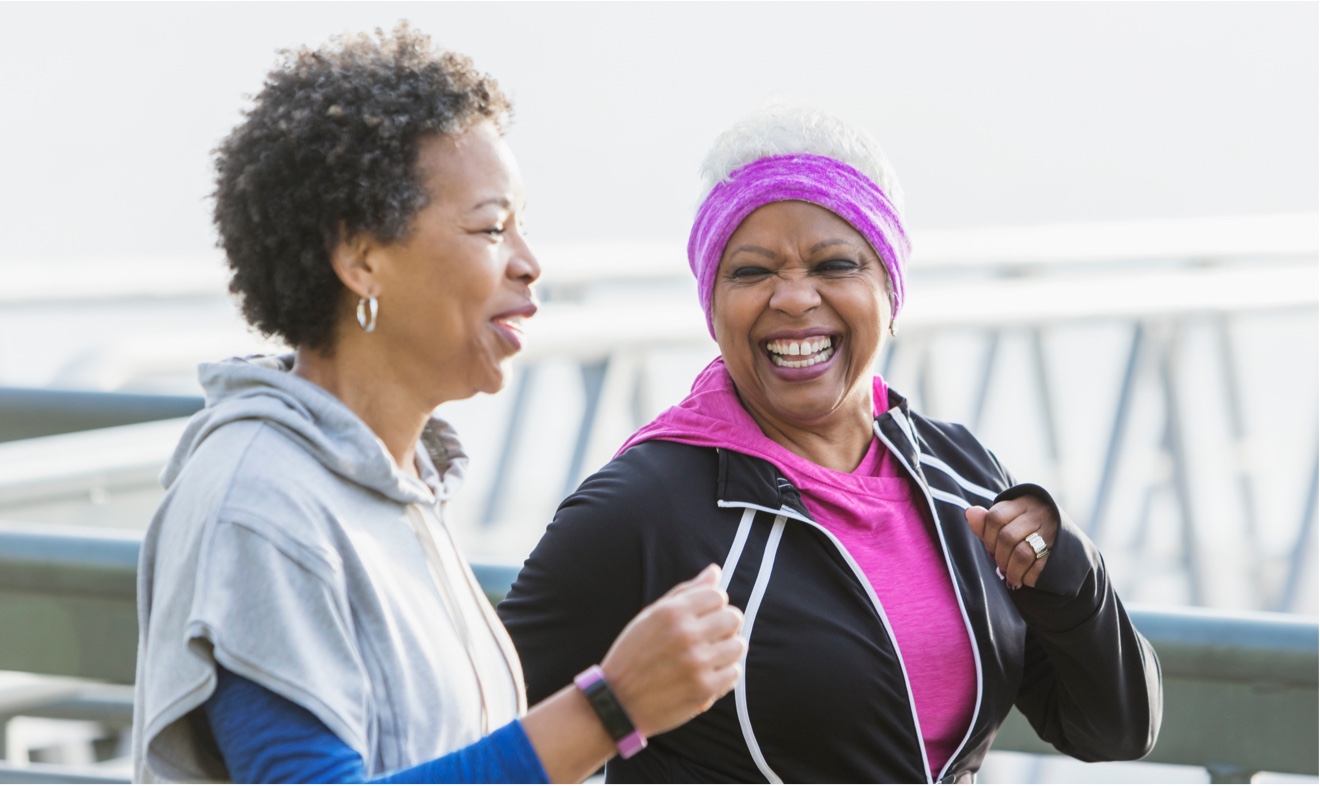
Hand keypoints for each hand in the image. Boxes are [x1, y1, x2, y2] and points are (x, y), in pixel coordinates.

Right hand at [599, 564, 745, 736]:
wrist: (617, 703)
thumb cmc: (633, 655)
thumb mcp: (651, 617)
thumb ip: (685, 592)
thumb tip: (715, 571)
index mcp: (672, 612)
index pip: (717, 595)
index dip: (713, 606)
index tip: (703, 619)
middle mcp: (686, 634)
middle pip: (733, 618)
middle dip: (724, 626)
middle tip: (709, 638)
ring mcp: (697, 662)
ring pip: (738, 646)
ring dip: (727, 651)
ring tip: (709, 657)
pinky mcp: (704, 689)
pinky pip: (734, 673)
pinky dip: (724, 675)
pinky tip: (707, 675)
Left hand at [965, 495, 1057, 589]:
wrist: (1066, 545)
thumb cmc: (1026, 532)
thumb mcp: (1007, 523)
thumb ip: (987, 522)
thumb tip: (969, 513)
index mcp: (1024, 502)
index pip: (995, 517)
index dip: (988, 537)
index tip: (991, 547)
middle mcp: (1040, 514)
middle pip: (1007, 537)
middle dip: (1000, 557)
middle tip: (1000, 566)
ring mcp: (1053, 532)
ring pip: (1022, 554)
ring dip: (1011, 571)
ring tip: (1010, 577)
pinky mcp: (1061, 553)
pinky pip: (1037, 569)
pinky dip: (1026, 578)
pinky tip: (1023, 579)